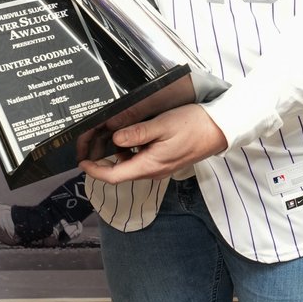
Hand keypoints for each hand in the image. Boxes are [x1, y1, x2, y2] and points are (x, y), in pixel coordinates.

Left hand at [79, 103, 227, 183]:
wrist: (220, 130)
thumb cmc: (193, 125)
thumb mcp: (163, 125)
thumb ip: (137, 133)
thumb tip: (115, 138)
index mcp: (149, 166)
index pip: (114, 176)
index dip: (95, 171)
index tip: (81, 161)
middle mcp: (153, 171)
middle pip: (121, 171)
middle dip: (104, 160)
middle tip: (93, 141)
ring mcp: (161, 167)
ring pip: (131, 164)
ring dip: (119, 153)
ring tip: (112, 133)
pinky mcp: (166, 161)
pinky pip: (143, 159)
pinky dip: (132, 150)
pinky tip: (134, 134)